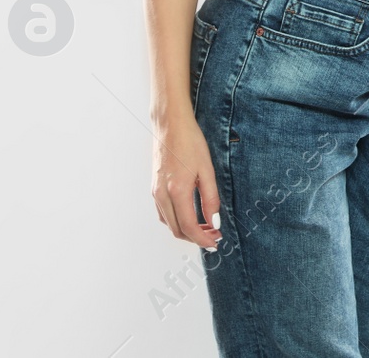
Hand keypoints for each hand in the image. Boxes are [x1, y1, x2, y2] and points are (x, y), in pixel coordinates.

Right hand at [151, 113, 223, 250]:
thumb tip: (214, 221)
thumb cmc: (190, 142)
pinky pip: (164, 213)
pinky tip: (190, 216)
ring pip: (169, 223)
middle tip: (214, 235)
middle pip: (177, 229)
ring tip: (206, 227)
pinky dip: (177, 221)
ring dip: (186, 230)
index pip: (189, 227)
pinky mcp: (154, 188)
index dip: (203, 239)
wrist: (170, 126)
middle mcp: (162, 195)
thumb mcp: (207, 170)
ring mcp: (155, 192)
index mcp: (176, 191)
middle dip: (196, 237)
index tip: (215, 243)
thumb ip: (210, 198)